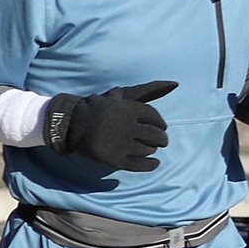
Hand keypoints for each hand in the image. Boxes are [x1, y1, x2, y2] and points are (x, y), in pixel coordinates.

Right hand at [45, 80, 175, 170]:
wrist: (72, 123)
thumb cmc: (102, 108)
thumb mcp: (123, 95)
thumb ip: (150, 89)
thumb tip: (175, 83)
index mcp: (129, 109)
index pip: (155, 118)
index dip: (159, 123)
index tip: (159, 126)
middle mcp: (126, 126)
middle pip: (155, 135)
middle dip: (160, 138)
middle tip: (159, 140)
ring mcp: (119, 144)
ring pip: (147, 150)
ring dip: (151, 149)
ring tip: (148, 148)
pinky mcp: (114, 159)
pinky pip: (139, 165)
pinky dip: (150, 165)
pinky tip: (153, 163)